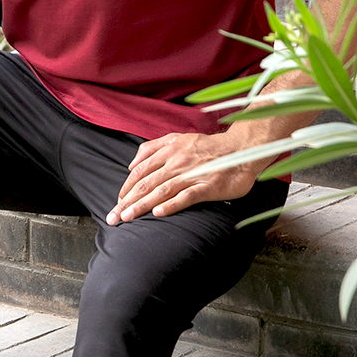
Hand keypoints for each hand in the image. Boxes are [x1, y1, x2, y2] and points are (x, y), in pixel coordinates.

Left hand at [106, 131, 266, 223]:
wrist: (243, 149)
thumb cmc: (210, 147)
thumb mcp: (179, 138)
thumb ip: (153, 148)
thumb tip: (131, 164)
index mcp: (169, 151)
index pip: (140, 172)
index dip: (126, 188)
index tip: (117, 203)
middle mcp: (177, 162)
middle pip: (146, 183)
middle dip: (127, 202)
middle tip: (113, 218)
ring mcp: (193, 174)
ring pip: (162, 190)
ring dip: (142, 205)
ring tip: (127, 218)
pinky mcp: (208, 186)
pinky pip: (187, 196)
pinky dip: (172, 204)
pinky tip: (158, 213)